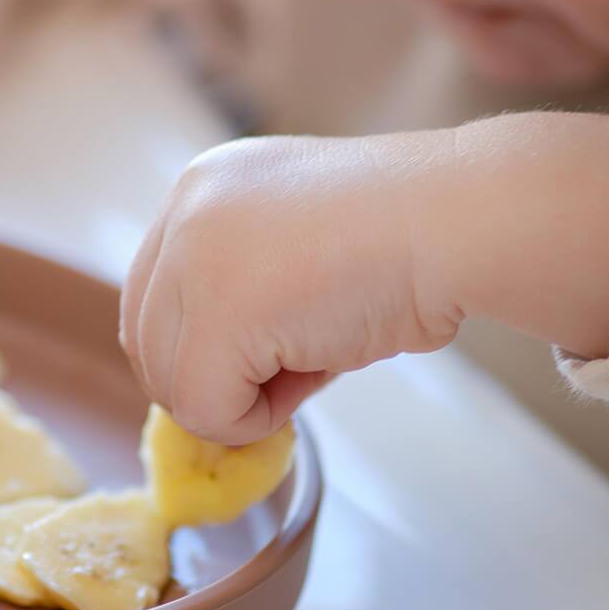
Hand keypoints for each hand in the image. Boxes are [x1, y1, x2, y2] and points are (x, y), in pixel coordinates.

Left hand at [120, 132, 463, 444]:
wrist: (460, 221)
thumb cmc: (403, 239)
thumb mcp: (295, 255)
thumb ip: (240, 298)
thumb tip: (211, 383)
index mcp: (202, 188)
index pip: (152, 298)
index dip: (197, 351)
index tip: (258, 363)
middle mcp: (185, 211)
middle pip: (147, 343)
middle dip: (211, 382)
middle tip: (284, 379)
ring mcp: (195, 256)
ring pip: (171, 382)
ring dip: (235, 401)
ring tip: (306, 367)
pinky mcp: (220, 310)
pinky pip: (205, 407)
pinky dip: (253, 420)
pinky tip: (309, 379)